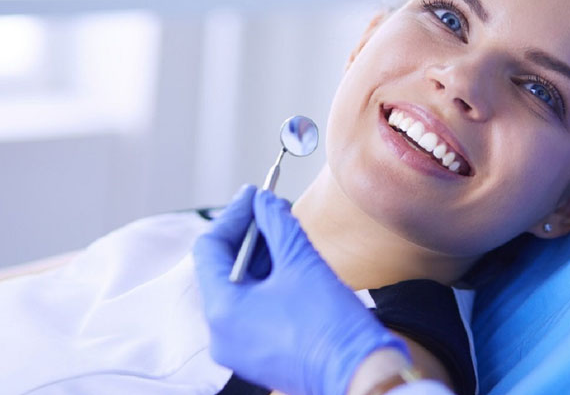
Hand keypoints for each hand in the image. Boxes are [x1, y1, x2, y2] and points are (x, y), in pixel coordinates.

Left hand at [193, 185, 410, 394]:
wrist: (359, 375)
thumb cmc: (330, 323)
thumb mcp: (301, 261)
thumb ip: (276, 223)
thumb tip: (264, 200)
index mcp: (222, 310)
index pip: (210, 248)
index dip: (233, 214)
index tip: (255, 193)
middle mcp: (220, 333)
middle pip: (221, 268)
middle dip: (247, 234)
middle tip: (271, 207)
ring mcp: (237, 347)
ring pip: (237, 288)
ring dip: (258, 257)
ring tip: (284, 231)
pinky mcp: (256, 354)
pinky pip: (249, 308)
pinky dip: (265, 282)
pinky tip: (287, 262)